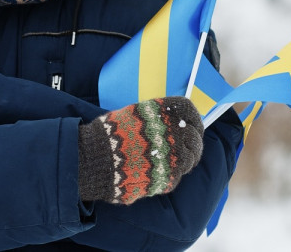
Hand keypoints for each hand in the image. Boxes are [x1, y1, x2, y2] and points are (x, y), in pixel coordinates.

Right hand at [77, 97, 202, 204]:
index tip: (192, 125)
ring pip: (189, 160)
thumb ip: (156, 116)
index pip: (190, 112)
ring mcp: (173, 157)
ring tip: (170, 161)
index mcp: (163, 113)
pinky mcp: (167, 179)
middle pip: (195, 138)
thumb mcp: (133, 114)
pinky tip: (156, 172)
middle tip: (185, 147)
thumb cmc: (110, 134)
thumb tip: (172, 121)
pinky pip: (175, 177)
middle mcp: (172, 133)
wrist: (95, 158)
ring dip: (183, 160)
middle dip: (192, 143)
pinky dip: (169, 175)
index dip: (193, 119)